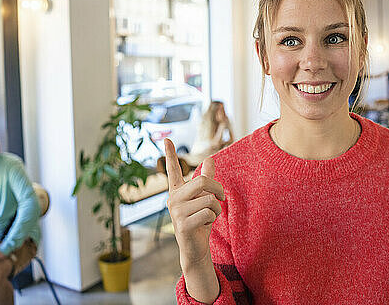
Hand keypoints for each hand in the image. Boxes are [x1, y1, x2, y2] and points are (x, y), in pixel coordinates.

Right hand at [165, 138, 224, 268]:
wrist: (195, 248)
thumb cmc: (200, 220)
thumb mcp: (204, 198)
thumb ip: (206, 179)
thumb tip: (210, 158)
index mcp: (177, 191)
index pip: (173, 170)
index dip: (170, 154)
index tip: (167, 139)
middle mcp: (173, 199)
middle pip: (202, 182)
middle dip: (217, 189)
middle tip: (221, 197)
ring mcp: (176, 212)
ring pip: (208, 200)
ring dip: (216, 209)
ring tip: (209, 216)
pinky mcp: (183, 224)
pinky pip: (208, 213)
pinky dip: (213, 218)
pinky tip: (205, 225)